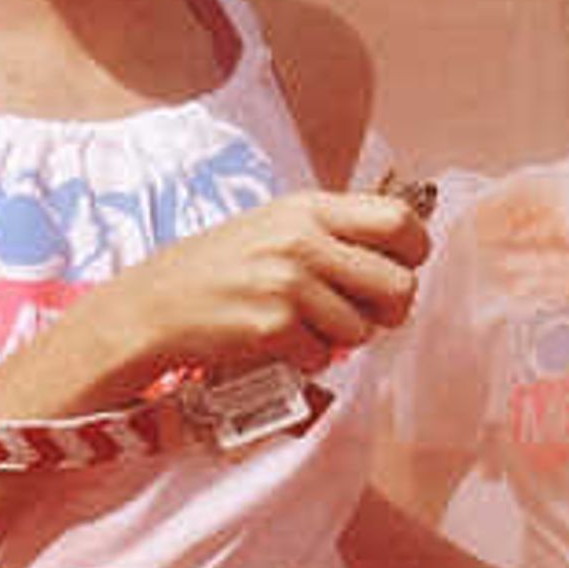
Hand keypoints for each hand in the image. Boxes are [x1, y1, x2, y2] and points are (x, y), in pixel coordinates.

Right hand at [117, 185, 435, 385]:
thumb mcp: (275, 227)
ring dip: (341, 338)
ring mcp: (287, 286)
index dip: (413, 252)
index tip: (401, 267)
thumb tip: (394, 259)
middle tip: (368, 315)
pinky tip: (279, 342)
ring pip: (362, 329)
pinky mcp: (272, 328)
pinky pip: (323, 355)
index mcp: (309, 209)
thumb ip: (331, 234)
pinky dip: (307, 358)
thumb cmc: (218, 268)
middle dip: (391, 310)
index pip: (399, 222)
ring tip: (305, 327)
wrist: (155, 305)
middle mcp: (302, 242)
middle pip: (398, 283)